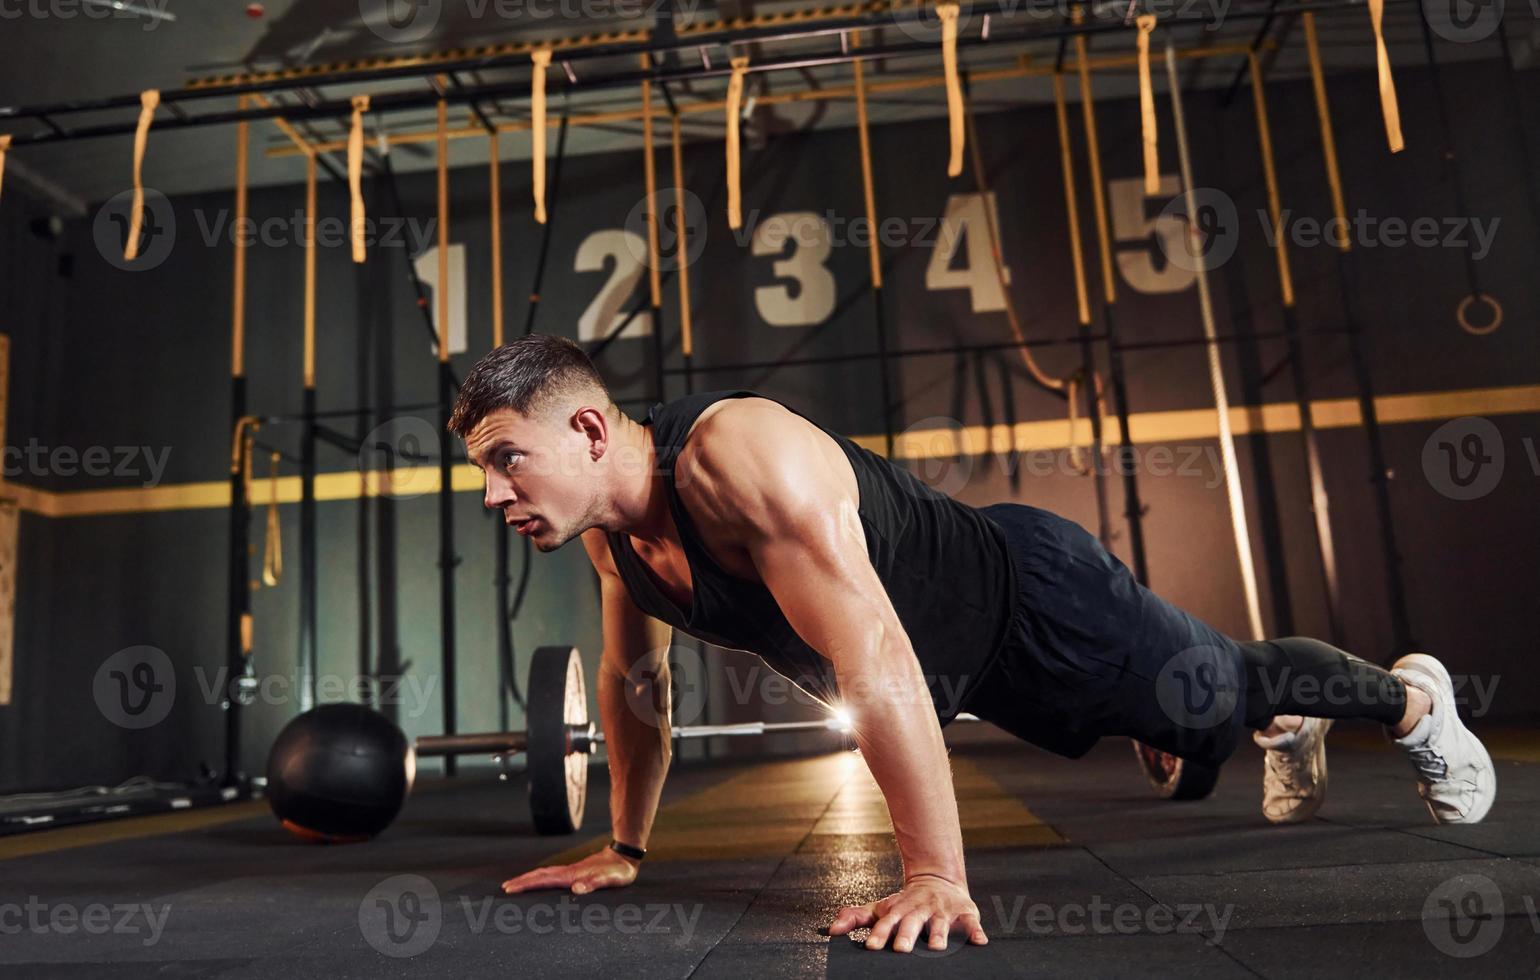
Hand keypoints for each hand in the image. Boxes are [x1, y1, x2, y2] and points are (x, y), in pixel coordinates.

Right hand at [501, 846, 639, 895]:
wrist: (624, 856)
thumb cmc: (618, 871)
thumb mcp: (610, 880)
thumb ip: (594, 883)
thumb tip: (576, 889)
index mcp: (572, 876)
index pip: (544, 880)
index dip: (526, 884)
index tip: (510, 888)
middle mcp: (568, 873)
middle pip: (540, 875)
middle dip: (522, 881)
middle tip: (505, 888)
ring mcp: (570, 872)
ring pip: (545, 874)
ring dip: (529, 879)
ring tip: (516, 884)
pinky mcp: (575, 873)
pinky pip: (552, 875)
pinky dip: (540, 878)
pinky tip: (539, 882)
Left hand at [827, 873, 987, 952]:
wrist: (937, 880)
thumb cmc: (904, 903)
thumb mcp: (880, 908)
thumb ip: (855, 917)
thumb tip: (830, 930)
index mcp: (899, 910)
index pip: (886, 923)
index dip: (879, 934)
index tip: (870, 946)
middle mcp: (920, 909)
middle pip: (911, 923)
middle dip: (906, 935)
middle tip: (900, 949)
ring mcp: (942, 911)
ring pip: (939, 923)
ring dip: (938, 935)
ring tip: (936, 948)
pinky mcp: (964, 912)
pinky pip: (971, 923)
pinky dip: (975, 931)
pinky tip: (979, 942)